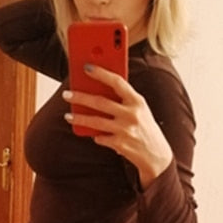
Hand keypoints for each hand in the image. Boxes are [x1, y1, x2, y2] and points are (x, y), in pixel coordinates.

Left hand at [63, 65, 172, 187]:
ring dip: (79, 118)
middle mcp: (131, 114)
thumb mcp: (139, 110)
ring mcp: (125, 130)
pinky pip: (100, 138)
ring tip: (67, 116)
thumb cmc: (144, 128)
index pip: (117, 82)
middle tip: (66, 94)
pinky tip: (92, 134)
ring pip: (95, 121)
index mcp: (137, 101)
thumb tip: (96, 91)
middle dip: (80, 97)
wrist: (156, 154)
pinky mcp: (119, 144)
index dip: (101, 73)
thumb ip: (123, 101)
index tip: (86, 68)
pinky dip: (95, 136)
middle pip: (100, 102)